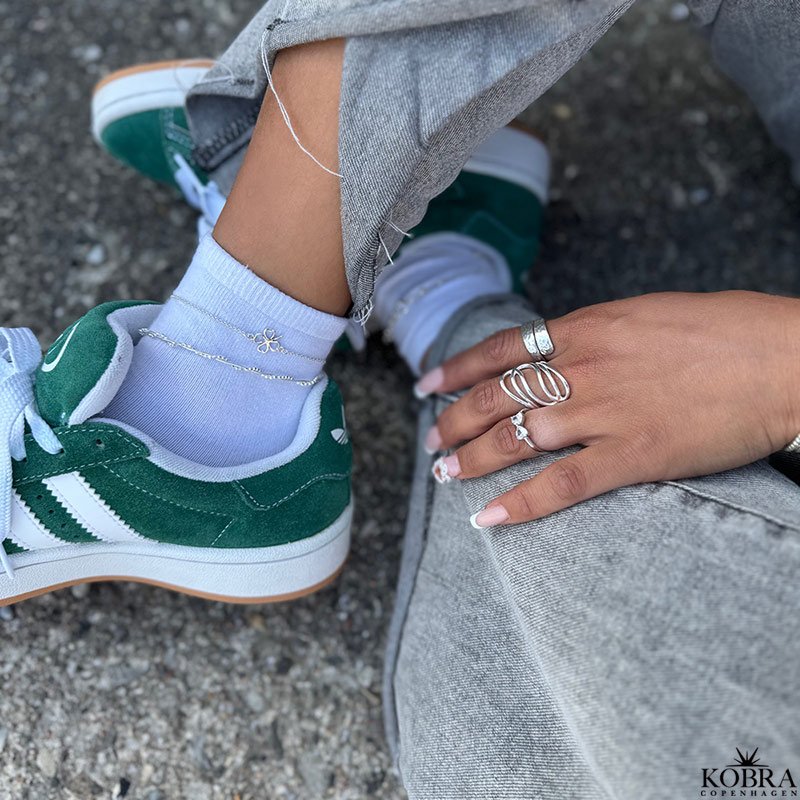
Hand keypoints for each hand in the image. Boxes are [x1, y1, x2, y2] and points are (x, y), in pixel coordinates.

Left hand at [417, 291, 799, 527]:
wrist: (783, 358)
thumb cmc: (723, 331)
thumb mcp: (645, 316)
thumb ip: (596, 336)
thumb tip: (561, 351)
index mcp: (587, 328)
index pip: (500, 349)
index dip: (457, 369)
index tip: (428, 385)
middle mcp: (584, 367)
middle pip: (496, 396)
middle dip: (454, 420)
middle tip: (430, 439)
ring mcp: (605, 411)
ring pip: (517, 438)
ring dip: (472, 459)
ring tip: (443, 473)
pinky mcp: (633, 455)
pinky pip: (563, 484)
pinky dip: (520, 503)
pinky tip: (488, 517)